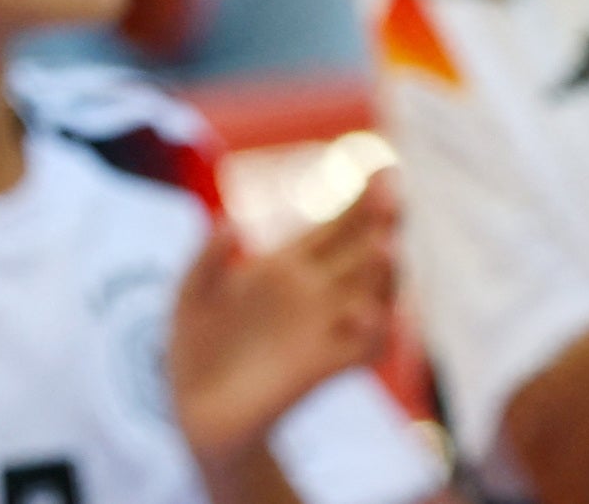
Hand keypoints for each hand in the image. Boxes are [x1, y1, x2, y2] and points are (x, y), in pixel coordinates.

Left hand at [170, 181, 400, 454]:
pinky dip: (371, 332)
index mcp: (285, 268)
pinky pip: (360, 350)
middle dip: (380, 226)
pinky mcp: (320, 370)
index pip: (333, 228)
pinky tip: (369, 313)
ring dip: (381, 277)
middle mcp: (314, 295)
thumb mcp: (191, 297)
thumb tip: (230, 223)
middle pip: (360, 253)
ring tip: (386, 249)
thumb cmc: (196, 350)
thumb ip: (206, 261)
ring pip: (370, 296)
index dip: (358, 203)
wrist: (197, 416)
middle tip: (397, 197)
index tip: (385, 172)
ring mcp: (322, 331)